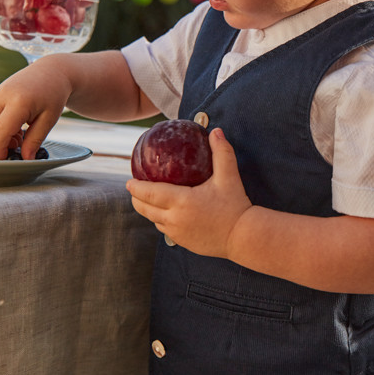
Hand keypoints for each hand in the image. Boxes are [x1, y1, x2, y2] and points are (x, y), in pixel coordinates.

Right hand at [0, 60, 71, 159]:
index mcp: (19, 102)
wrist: (53, 71)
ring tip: (20, 135)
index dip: (1, 148)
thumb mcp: (48, 120)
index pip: (1, 131)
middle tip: (17, 146)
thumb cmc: (54, 95)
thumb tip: (25, 159)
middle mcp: (4, 95)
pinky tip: (16, 126)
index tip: (6, 158)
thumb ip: (35, 140)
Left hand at [126, 128, 251, 256]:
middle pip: (145, 208)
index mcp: (182, 201)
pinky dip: (161, 221)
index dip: (135, 187)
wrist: (244, 237)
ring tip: (146, 199)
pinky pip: (165, 231)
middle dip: (136, 198)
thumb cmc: (236, 206)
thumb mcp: (229, 176)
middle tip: (133, 188)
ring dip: (148, 210)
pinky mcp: (184, 243)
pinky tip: (164, 214)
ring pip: (154, 220)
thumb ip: (221, 152)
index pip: (149, 193)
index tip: (129, 181)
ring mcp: (178, 233)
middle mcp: (175, 219)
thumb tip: (215, 131)